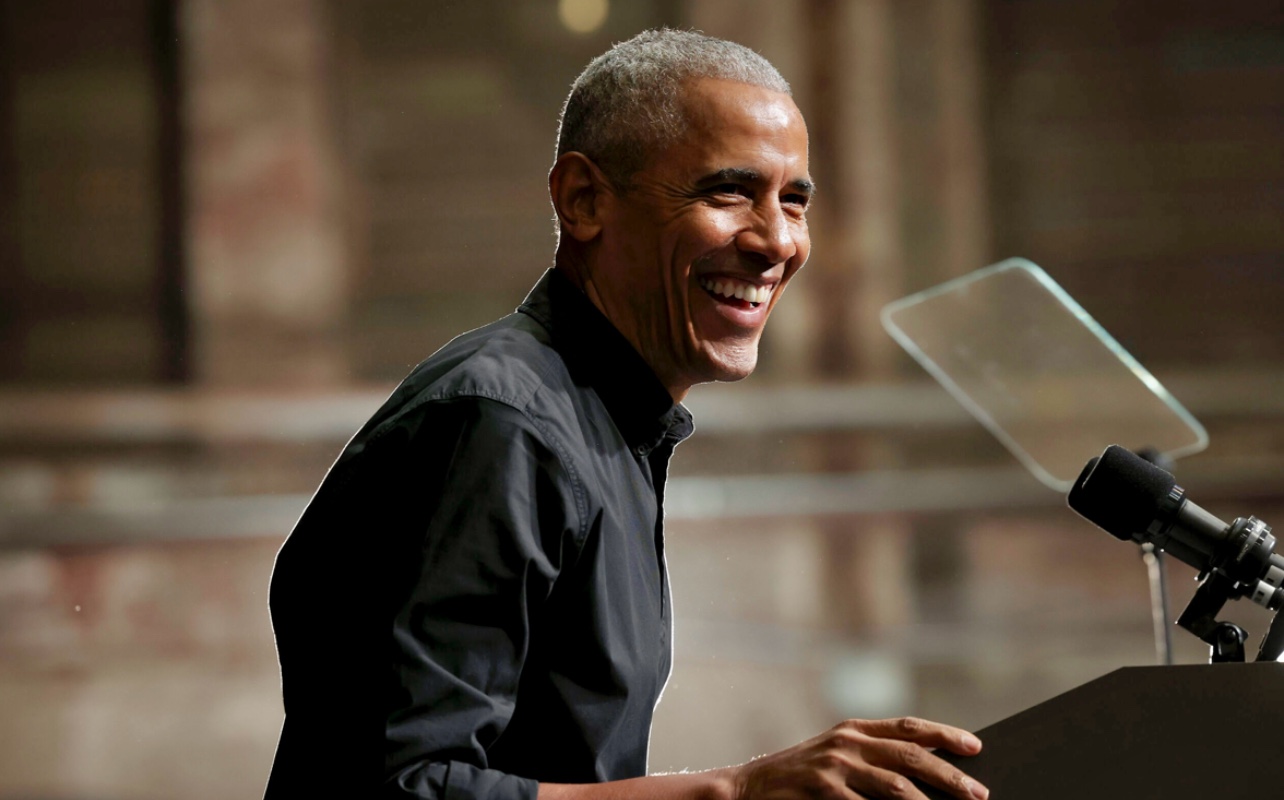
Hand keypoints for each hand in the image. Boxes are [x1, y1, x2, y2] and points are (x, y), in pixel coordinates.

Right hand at [726, 717, 986, 799]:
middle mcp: (847, 741)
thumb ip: (871, 756)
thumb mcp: (835, 755)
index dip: (944, 734)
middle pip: (912, 755)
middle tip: (979, 792)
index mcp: (854, 728)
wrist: (749, 788)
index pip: (908, 726)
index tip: (976, 746)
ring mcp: (835, 764)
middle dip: (950, 775)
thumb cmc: (799, 777)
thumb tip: (922, 768)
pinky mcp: (823, 788)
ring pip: (897, 784)